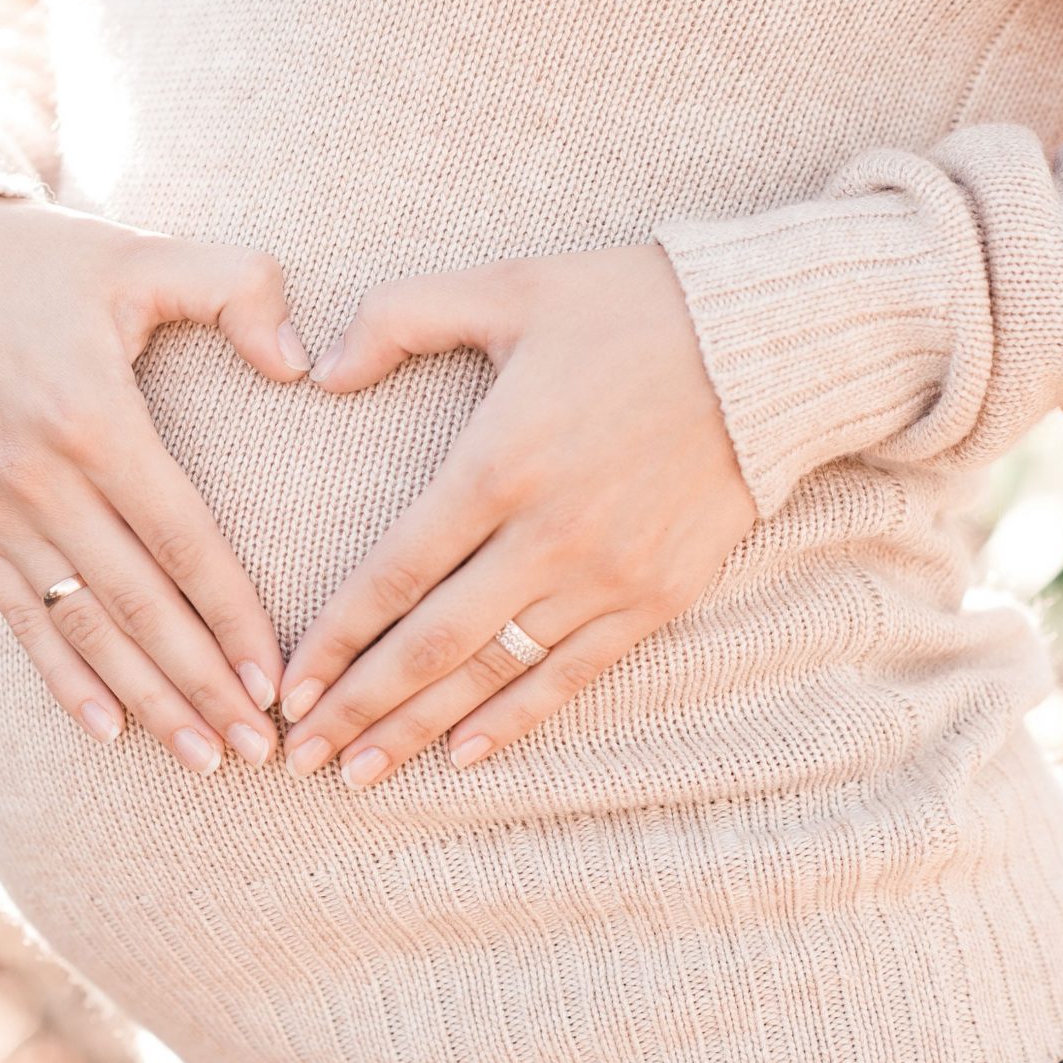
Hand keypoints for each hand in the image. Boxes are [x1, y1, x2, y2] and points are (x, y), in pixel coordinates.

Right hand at [0, 195, 311, 772]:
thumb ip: (238, 288)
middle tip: (262, 747)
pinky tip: (106, 728)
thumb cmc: (50, 262)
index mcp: (94, 419)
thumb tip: (302, 366)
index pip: (183, 541)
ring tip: (203, 757)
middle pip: (140, 605)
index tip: (278, 680)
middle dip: (203, 684)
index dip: (233, 616)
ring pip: (84, 626)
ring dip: (146, 699)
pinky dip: (62, 678)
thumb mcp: (145, 253)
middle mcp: (40, 480)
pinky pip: (20, 619)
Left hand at [276, 242, 756, 787]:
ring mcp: (607, 577)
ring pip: (493, 674)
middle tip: (300, 755)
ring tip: (359, 775)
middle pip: (431, 645)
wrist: (774, 347)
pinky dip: (514, 720)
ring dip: (420, 729)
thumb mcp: (506, 286)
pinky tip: (463, 755)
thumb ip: (399, 317)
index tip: (287, 688)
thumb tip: (320, 373)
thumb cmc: (631, 307)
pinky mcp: (657, 599)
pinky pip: (570, 677)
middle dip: (359, 707)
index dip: (335, 640)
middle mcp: (549, 537)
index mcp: (499, 464)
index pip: (394, 574)